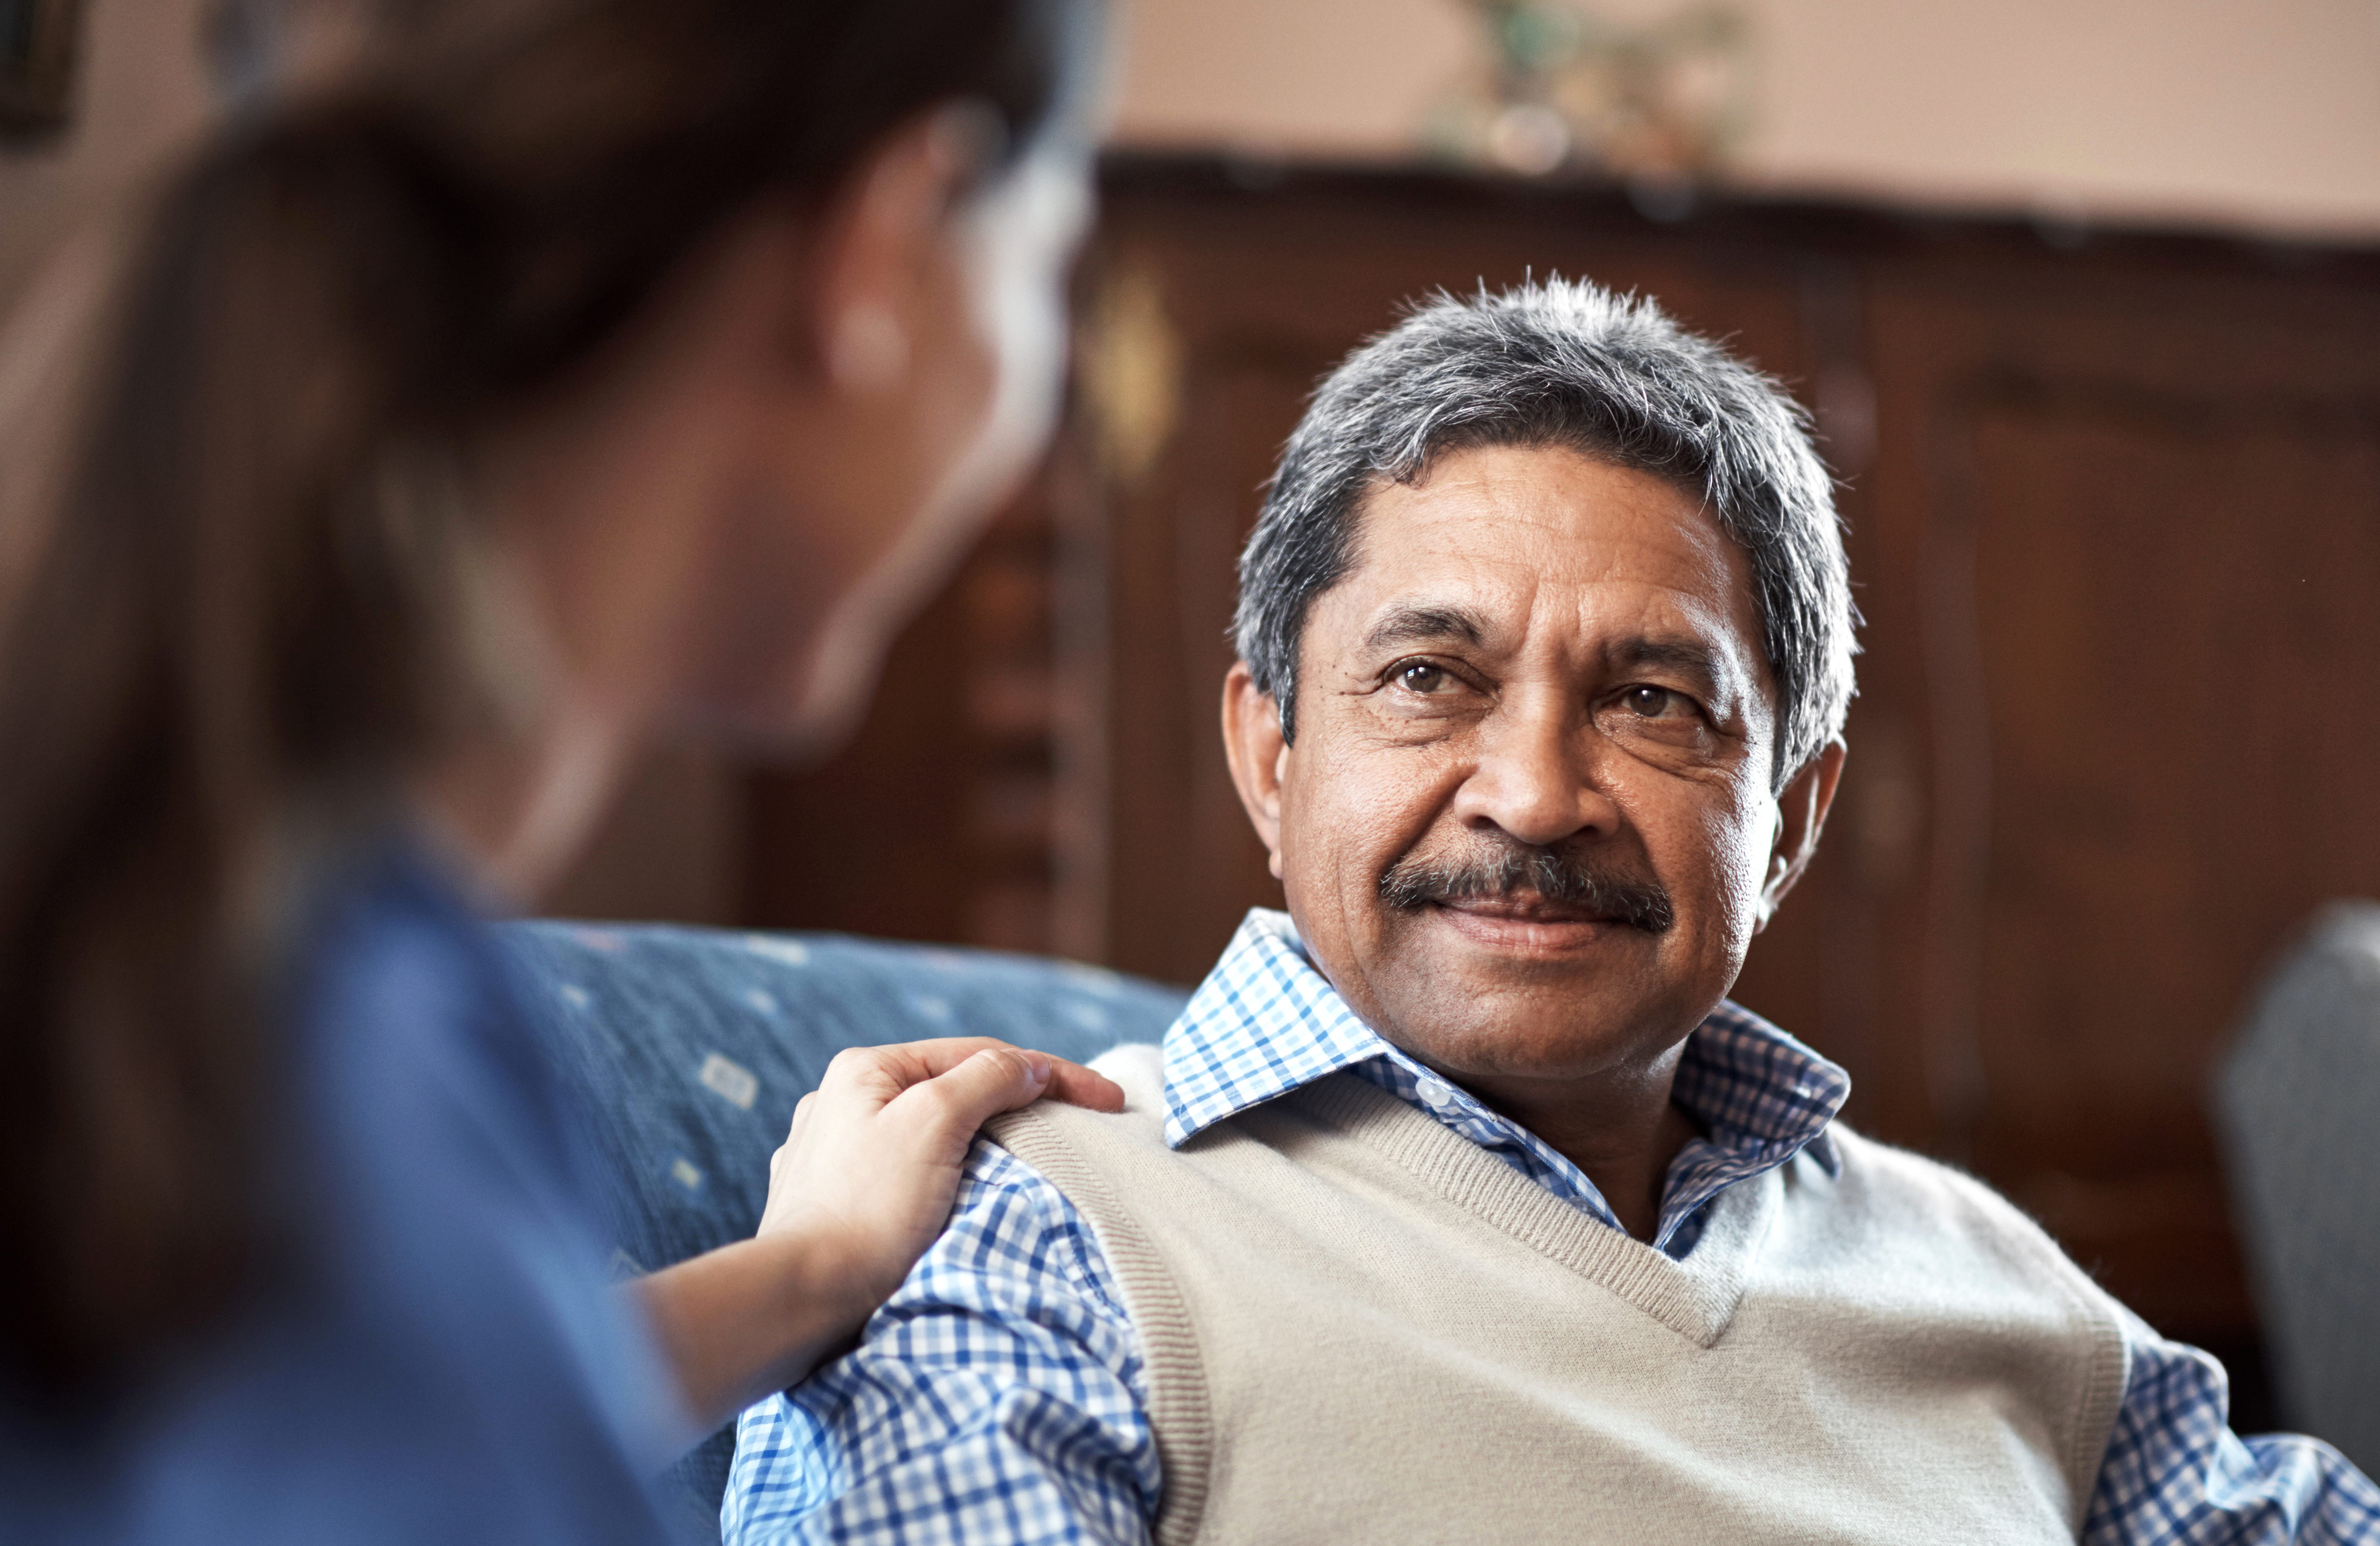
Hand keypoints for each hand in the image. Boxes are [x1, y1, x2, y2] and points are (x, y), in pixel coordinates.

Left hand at [759, 1039, 1124, 1315]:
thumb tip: (1027, 1067)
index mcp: (864, 1070)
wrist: (802, 1300)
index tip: (1109, 1101)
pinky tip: (965, 1195)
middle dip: (1019, 1105)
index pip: (980, 1056)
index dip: (1053, 1073)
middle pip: (955, 1091)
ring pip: (932, 1136)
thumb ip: (986, 1079)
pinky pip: (907, 1178)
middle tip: (1080, 1125)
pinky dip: (949, 1179)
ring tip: (1031, 1164)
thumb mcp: (933, 1122)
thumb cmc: (869, 1210)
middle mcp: (841, 1103)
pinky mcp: (833, 1206)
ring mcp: (832, 1157)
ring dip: (985, 1144)